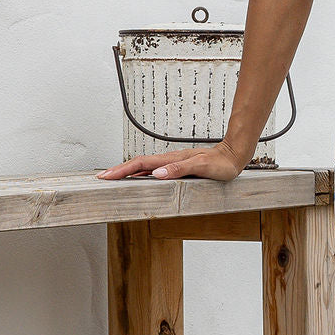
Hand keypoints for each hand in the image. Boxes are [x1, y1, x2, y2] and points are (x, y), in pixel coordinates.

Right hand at [95, 140, 247, 182]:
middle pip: (138, 164)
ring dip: (127, 171)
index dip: (122, 170)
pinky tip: (137, 178)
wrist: (233, 156)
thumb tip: (157, 173)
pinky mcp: (177, 167)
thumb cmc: (220, 164)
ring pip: (144, 166)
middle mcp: (169, 161)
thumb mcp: (201, 167)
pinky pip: (153, 169)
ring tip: (112, 178)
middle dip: (118, 170)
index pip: (141, 164)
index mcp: (171, 160)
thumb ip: (179, 170)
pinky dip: (140, 173)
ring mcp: (172, 163)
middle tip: (101, 178)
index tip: (107, 175)